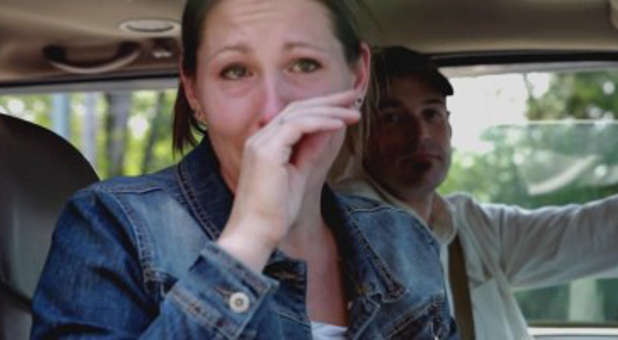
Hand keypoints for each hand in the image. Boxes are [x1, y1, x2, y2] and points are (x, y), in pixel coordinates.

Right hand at [218, 90, 359, 270]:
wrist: (256, 233)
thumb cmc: (275, 213)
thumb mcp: (299, 175)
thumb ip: (309, 151)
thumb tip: (327, 130)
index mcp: (264, 144)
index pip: (293, 115)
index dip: (320, 107)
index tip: (344, 107)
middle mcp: (259, 139)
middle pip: (296, 108)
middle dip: (327, 101)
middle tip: (352, 97)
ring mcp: (261, 143)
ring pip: (298, 114)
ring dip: (329, 111)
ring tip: (352, 113)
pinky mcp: (267, 152)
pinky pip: (298, 127)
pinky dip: (320, 123)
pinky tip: (339, 124)